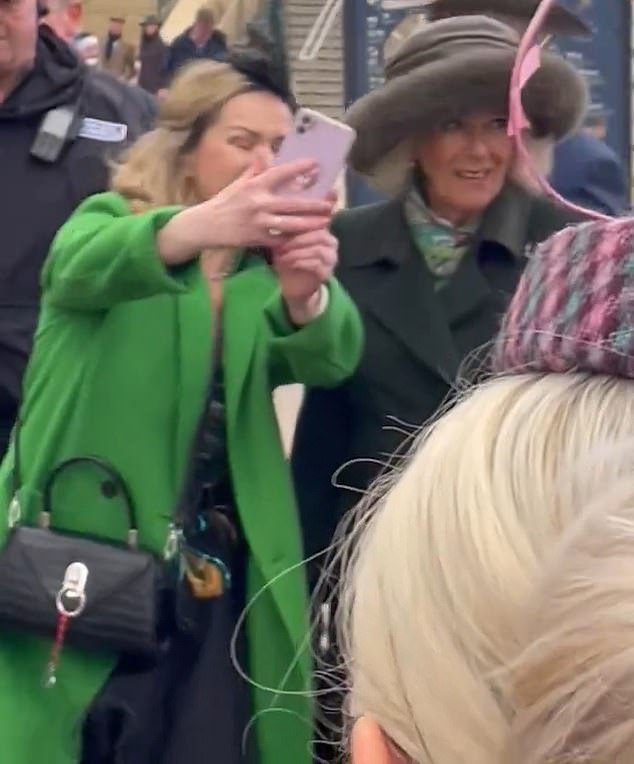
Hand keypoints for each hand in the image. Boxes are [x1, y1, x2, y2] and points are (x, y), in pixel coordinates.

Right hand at [157, 155, 334, 264]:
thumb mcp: (239, 183)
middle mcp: (258, 203)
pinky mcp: (257, 239)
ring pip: (291, 224)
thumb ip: (256, 169)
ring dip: (310, 223)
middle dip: (314, 204)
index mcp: (254, 186)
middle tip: (330, 203)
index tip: (315, 164)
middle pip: (292, 203)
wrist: (206, 226)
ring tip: (325, 221)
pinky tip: (307, 237)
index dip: (299, 168)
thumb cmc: (224, 202)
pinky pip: (281, 239)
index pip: (280, 173)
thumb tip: (266, 150)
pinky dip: (294, 238)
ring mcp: (259, 222)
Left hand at [272, 228, 337, 322]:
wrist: (293, 285)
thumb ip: (288, 230)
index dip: (300, 224)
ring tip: (282, 256)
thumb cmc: (288, 259)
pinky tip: (290, 263)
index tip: (281, 228)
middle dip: (298, 240)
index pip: (317, 221)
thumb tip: (281, 218)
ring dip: (298, 252)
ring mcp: (331, 259)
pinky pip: (316, 265)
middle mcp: (331, 243)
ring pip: (318, 250)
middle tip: (281, 245)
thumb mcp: (285, 242)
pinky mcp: (327, 273)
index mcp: (323, 231)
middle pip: (319, 235)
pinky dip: (301, 263)